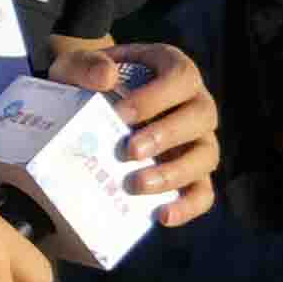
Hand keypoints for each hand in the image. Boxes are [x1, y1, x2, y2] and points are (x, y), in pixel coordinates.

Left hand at [48, 35, 221, 225]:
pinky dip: (189, 206)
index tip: (122, 113)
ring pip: (206, 156)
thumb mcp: (76, 68)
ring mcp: (198, 140)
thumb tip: (106, 76)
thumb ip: (84, 65)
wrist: (87, 109)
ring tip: (137, 185)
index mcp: (173, 70)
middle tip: (130, 152)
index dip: (157, 96)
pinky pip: (203, 192)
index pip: (181, 76)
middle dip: (167, 135)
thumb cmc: (87, 84)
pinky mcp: (193, 174)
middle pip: (202, 116)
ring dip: (176, 172)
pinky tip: (162, 216)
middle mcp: (195, 103)